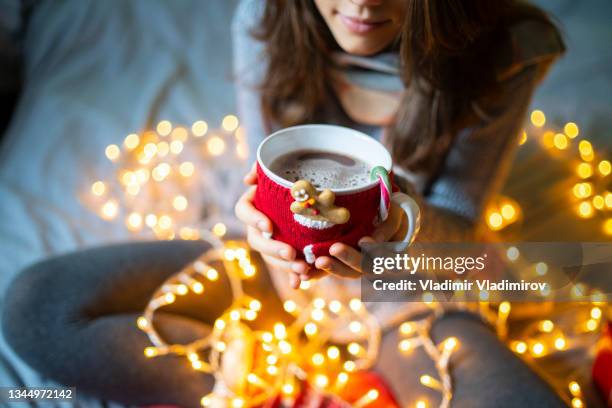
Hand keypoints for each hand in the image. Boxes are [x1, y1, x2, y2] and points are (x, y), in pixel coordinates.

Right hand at [235, 163, 310, 288]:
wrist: (310, 195)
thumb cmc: (292, 177)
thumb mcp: (280, 167)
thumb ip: (262, 168)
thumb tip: (248, 179)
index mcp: (252, 204)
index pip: (243, 211)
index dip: (253, 220)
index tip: (269, 227)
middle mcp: (257, 226)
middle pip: (257, 241)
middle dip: (273, 249)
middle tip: (291, 253)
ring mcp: (269, 243)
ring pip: (270, 258)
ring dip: (285, 266)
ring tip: (303, 269)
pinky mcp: (284, 255)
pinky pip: (285, 269)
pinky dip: (292, 277)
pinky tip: (300, 283)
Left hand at [309, 201, 407, 278]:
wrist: (383, 219)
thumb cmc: (393, 215)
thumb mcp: (396, 215)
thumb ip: (388, 226)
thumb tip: (373, 240)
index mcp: (394, 257)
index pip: (386, 259)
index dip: (376, 252)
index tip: (364, 241)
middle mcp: (377, 267)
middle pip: (364, 268)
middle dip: (349, 258)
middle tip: (334, 248)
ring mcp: (360, 268)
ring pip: (347, 273)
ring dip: (332, 268)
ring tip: (318, 261)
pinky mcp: (342, 266)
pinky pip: (331, 274)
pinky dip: (318, 276)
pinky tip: (305, 275)